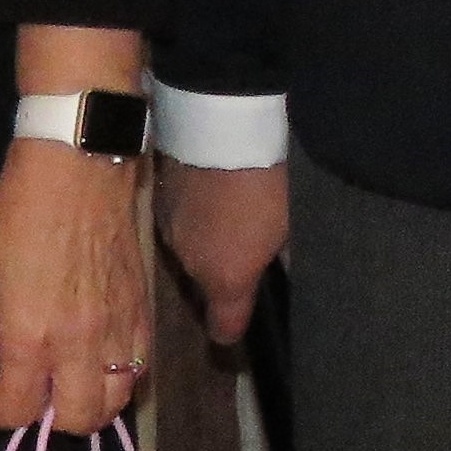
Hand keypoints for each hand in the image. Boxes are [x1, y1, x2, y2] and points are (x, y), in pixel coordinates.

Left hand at [0, 144, 152, 433]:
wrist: (77, 171)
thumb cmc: (15, 221)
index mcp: (29, 339)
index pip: (16, 411)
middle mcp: (78, 346)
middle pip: (75, 421)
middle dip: (45, 419)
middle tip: (28, 391)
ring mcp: (117, 332)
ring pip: (114, 403)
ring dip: (87, 404)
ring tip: (66, 382)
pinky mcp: (143, 313)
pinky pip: (138, 370)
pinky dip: (117, 379)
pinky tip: (96, 360)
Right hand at [159, 162, 289, 345]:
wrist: (222, 122)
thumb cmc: (267, 182)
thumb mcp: (291, 221)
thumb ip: (289, 254)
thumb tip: (288, 268)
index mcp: (224, 277)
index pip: (223, 326)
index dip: (233, 329)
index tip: (240, 327)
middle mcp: (189, 262)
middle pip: (206, 281)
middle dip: (225, 270)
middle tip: (250, 245)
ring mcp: (169, 227)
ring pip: (190, 247)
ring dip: (208, 238)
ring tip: (234, 211)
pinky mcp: (160, 194)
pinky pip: (179, 217)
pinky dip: (195, 211)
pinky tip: (214, 189)